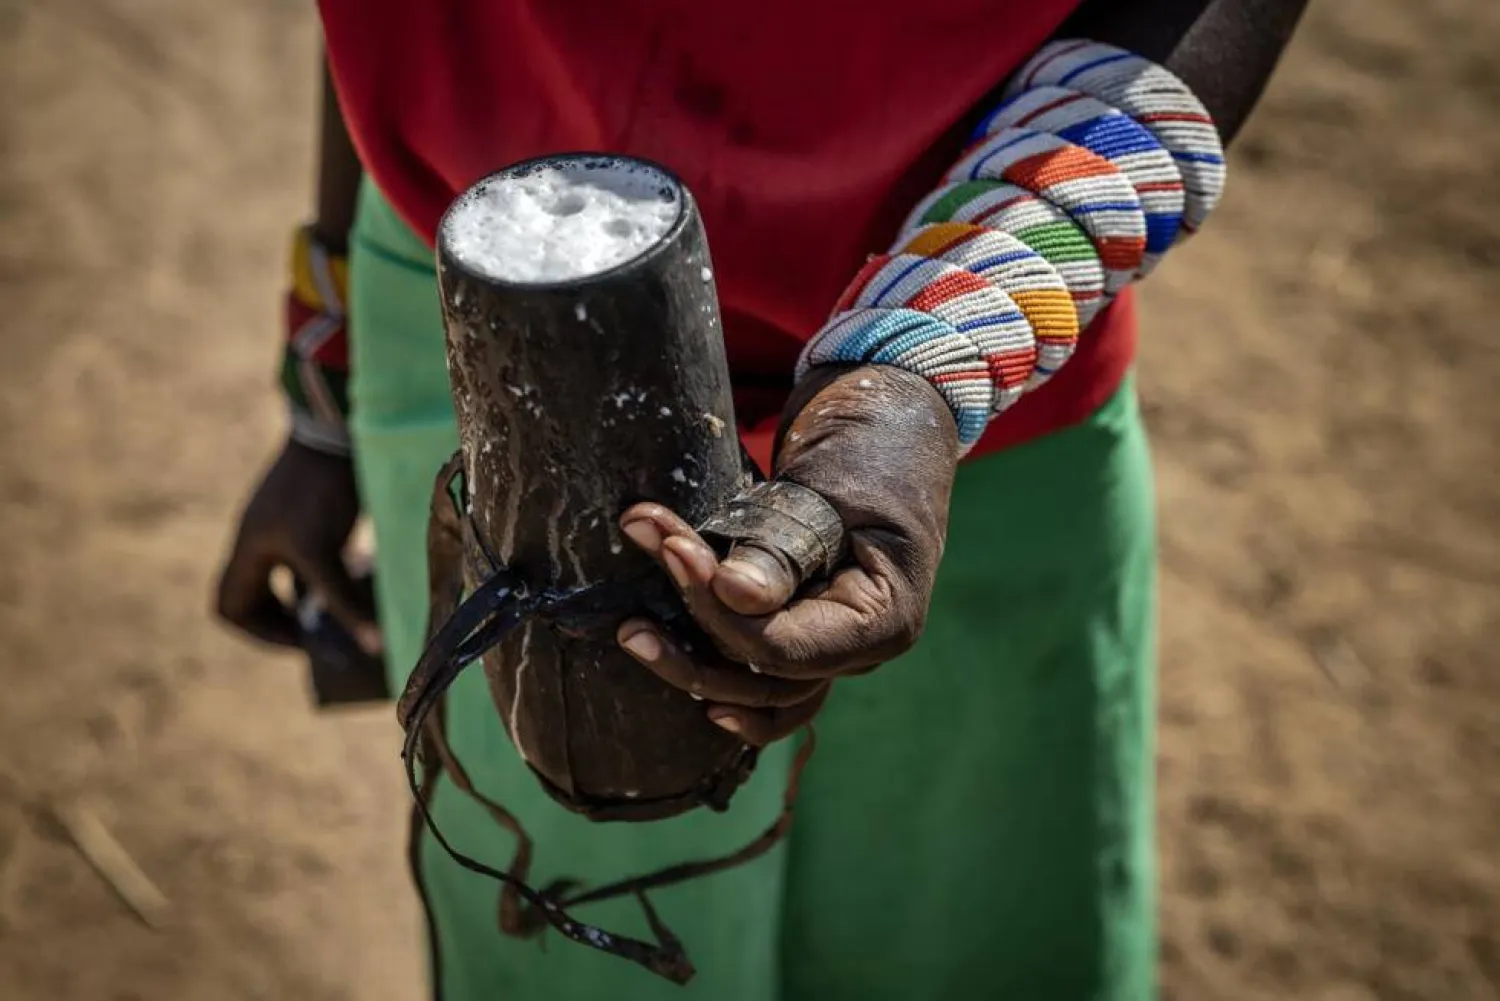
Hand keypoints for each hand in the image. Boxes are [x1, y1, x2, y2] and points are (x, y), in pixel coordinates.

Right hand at [215, 438, 379, 653]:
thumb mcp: (326, 552)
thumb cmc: (320, 489)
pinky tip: (359, 579)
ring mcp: (284, 526)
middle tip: (321, 633)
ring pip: (283, 577)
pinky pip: (307, 558)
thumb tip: (371, 645)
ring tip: (343, 612)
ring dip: (307, 599)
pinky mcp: (311, 515)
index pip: (230, 607)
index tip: (302, 639)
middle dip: (282, 620)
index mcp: (249, 550)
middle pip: (252, 596)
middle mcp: (259, 540)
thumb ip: (341, 600)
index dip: (259, 631)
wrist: (337, 431)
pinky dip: (327, 575)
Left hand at [617, 365, 958, 744]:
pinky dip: (722, 683)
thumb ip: (783, 548)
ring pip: (756, 690)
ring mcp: (831, 645)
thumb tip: (734, 596)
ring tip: (633, 633)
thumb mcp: (830, 489)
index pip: (786, 649)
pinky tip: (684, 690)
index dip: (722, 614)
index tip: (678, 551)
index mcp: (882, 618)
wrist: (887, 424)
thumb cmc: (869, 449)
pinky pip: (761, 680)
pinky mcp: (801, 628)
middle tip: (646, 579)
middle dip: (695, 635)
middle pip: (766, 679)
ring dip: (692, 666)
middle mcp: (859, 648)